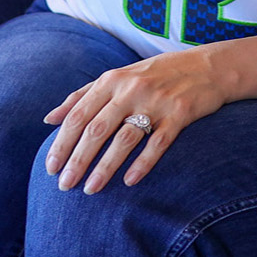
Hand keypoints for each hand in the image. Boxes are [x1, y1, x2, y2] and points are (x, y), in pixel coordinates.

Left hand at [42, 49, 231, 193]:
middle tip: (64, 185)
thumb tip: (49, 119)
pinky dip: (143, 163)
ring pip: (124, 139)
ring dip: (105, 167)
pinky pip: (158, 142)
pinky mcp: (180, 113)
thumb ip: (83, 95)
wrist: (207, 66)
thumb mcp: (118, 77)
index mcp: (112, 79)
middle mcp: (132, 88)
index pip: (79, 114)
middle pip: (97, 129)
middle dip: (78, 160)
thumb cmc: (155, 74)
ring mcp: (157, 101)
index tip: (50, 168)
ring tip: (91, 190)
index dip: (62, 142)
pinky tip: (129, 181)